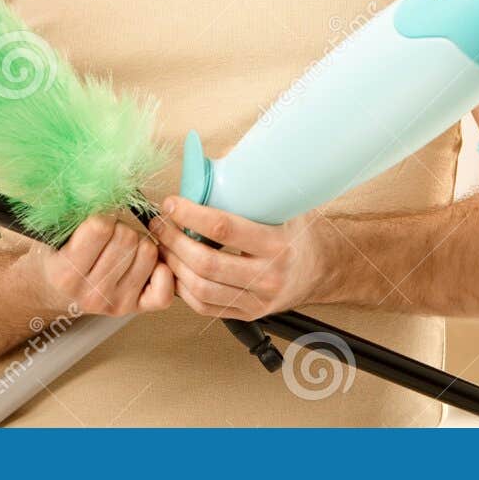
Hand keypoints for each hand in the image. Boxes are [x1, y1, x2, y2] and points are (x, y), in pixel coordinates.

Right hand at [18, 214, 173, 317]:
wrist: (55, 291)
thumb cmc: (59, 254)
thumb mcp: (56, 233)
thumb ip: (76, 212)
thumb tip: (105, 186)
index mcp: (67, 273)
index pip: (101, 227)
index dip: (102, 215)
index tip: (97, 219)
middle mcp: (91, 293)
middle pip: (128, 238)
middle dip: (120, 227)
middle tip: (110, 235)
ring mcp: (115, 304)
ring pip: (148, 253)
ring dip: (139, 243)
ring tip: (122, 249)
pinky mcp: (135, 309)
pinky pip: (164, 287)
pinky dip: (159, 269)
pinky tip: (144, 264)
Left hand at [150, 197, 330, 318]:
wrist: (318, 270)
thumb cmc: (295, 233)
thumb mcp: (281, 205)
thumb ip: (245, 185)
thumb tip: (205, 164)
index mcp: (277, 244)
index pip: (224, 229)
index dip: (191, 215)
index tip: (171, 203)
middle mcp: (268, 276)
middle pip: (206, 262)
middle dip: (174, 240)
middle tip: (160, 223)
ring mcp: (256, 300)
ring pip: (200, 288)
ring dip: (172, 265)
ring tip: (163, 245)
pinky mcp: (245, 315)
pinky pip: (203, 306)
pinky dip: (181, 288)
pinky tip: (175, 268)